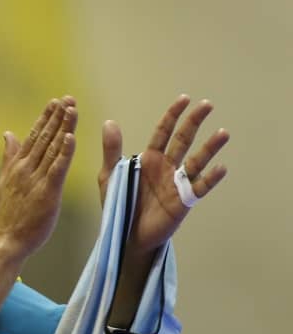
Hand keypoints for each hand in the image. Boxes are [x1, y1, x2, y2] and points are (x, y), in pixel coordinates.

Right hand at [0, 96, 77, 259]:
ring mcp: (36, 179)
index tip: (56, 101)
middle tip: (68, 99)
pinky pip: (57, 168)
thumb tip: (8, 134)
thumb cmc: (11, 213)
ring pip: (52, 148)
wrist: (8, 238)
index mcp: (19, 165)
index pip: (34, 136)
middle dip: (57, 117)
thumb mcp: (6, 180)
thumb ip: (9, 156)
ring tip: (72, 110)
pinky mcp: (47, 192)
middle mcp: (27, 168)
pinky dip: (64, 152)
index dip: (46, 118)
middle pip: (44, 137)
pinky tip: (71, 137)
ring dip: (63, 128)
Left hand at [98, 95, 229, 254]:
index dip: (173, 116)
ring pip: (196, 161)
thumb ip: (111, 150)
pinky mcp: (182, 201)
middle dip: (194, 122)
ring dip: (209, 147)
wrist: (126, 234)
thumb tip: (109, 122)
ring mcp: (176, 183)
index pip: (163, 132)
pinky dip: (210, 178)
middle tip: (207, 104)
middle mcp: (166, 167)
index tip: (184, 99)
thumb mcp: (109, 175)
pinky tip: (220, 167)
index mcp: (149, 159)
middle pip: (183, 140)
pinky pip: (199, 188)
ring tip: (223, 133)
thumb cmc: (118, 204)